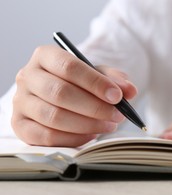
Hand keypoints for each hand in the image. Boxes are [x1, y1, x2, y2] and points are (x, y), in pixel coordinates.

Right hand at [11, 45, 136, 146]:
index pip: (69, 66)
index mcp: (45, 56)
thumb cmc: (79, 83)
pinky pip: (46, 136)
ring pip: (53, 116)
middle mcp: (28, 76)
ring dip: (87, 124)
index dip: (95, 83)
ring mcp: (21, 102)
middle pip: (60, 93)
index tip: (117, 96)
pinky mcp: (20, 125)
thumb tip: (129, 90)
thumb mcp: (97, 75)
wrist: (59, 96)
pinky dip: (73, 138)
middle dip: (94, 107)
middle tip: (117, 115)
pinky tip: (91, 135)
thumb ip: (114, 80)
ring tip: (109, 125)